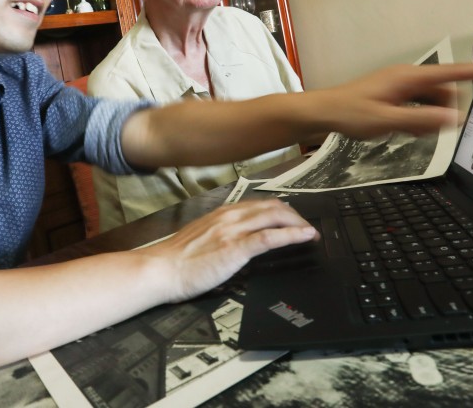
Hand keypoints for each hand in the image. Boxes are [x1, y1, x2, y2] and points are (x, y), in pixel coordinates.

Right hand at [141, 199, 317, 301]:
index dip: (282, 211)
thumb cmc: (178, 260)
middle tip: (307, 228)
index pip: (260, 204)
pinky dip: (291, 235)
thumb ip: (223, 232)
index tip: (293, 220)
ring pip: (274, 216)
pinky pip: (269, 237)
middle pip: (273, 206)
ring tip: (310, 233)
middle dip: (295, 216)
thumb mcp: (203, 236)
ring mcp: (233, 230)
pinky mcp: (235, 248)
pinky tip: (304, 237)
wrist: (162, 269)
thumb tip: (240, 238)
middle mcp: (230, 216)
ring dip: (298, 223)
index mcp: (222, 213)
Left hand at [313, 60, 472, 139]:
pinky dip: (417, 120)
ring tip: (404, 131)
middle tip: (415, 130)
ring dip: (428, 119)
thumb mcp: (387, 121)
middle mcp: (409, 77)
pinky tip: (402, 130)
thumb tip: (454, 119)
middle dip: (442, 114)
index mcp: (410, 77)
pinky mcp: (396, 95)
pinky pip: (419, 106)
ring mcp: (402, 85)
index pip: (456, 72)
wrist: (323, 111)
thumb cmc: (351, 113)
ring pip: (433, 103)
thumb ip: (421, 121)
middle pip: (446, 94)